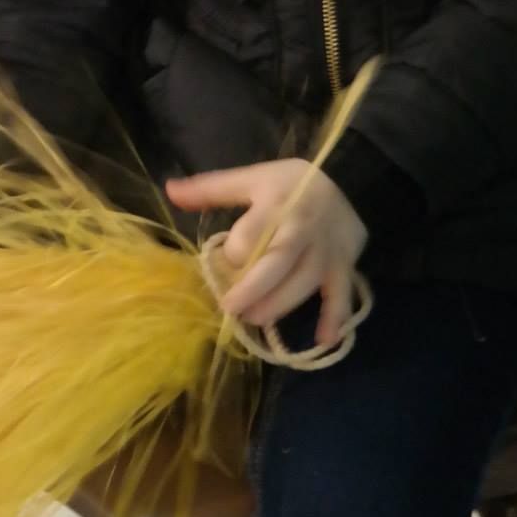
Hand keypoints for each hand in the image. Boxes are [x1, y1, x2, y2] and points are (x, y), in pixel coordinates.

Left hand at [165, 159, 367, 347]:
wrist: (347, 177)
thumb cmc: (290, 182)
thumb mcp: (251, 177)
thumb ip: (211, 188)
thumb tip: (169, 190)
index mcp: (276, 203)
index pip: (251, 233)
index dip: (233, 253)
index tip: (220, 262)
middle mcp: (302, 227)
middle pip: (278, 262)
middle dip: (253, 289)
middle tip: (231, 308)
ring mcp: (326, 248)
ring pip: (305, 281)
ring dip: (280, 304)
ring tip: (256, 320)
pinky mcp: (344, 264)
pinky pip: (342, 293)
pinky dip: (335, 317)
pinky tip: (323, 340)